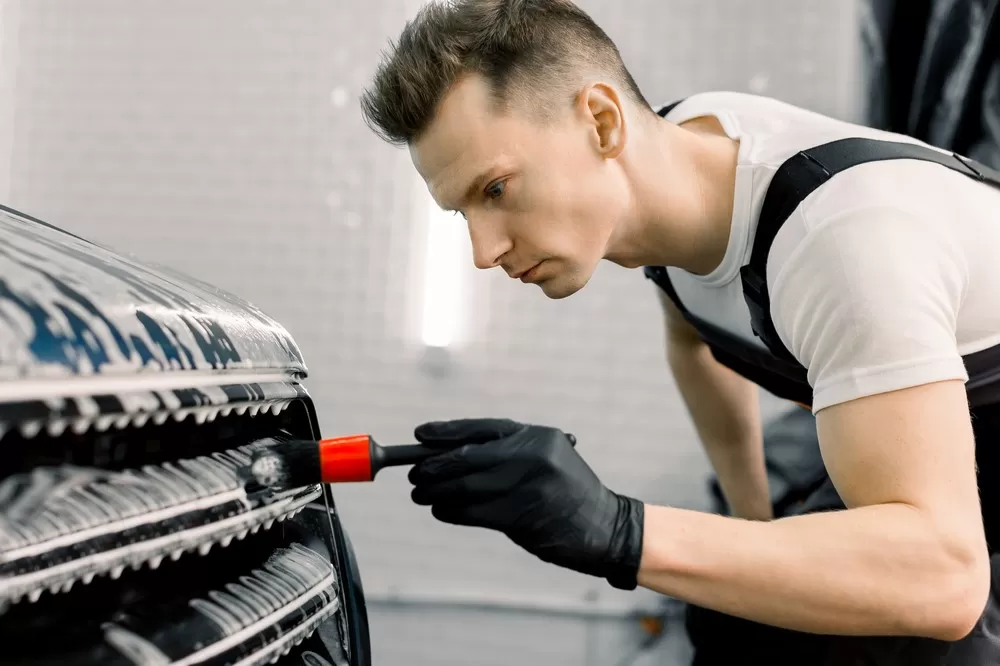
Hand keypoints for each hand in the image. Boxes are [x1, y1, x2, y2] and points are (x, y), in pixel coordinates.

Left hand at [407, 418, 644, 589]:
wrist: (606, 527)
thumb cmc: (569, 493)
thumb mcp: (547, 458)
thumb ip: (506, 452)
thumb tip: (450, 453)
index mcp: (538, 435)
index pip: (482, 428)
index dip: (447, 431)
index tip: (420, 435)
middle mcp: (533, 455)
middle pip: (467, 457)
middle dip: (433, 466)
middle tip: (414, 473)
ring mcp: (528, 486)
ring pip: (465, 487)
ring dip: (436, 491)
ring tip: (420, 494)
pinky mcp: (522, 516)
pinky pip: (473, 512)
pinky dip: (450, 511)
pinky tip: (440, 510)